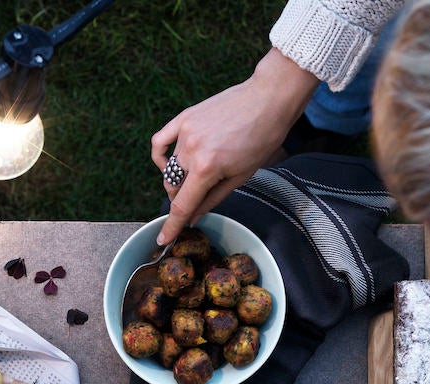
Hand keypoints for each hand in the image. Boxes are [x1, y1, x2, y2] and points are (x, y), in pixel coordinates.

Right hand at [151, 49, 319, 245]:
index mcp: (207, 168)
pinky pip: (160, 142)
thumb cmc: (263, 137)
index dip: (172, 226)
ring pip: (170, 167)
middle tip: (198, 196)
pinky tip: (168, 162)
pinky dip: (160, 156)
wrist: (269, 98)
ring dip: (179, 177)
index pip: (182, 205)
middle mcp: (191, 150)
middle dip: (182, 197)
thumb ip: (212, 199)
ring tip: (199, 172)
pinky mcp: (184, 118)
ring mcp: (185, 132)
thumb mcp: (241, 176)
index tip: (163, 240)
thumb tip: (194, 216)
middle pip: (173, 187)